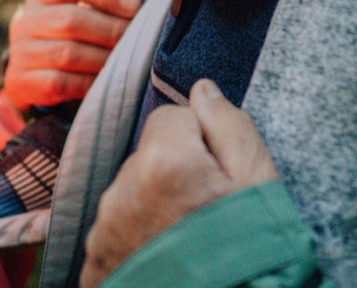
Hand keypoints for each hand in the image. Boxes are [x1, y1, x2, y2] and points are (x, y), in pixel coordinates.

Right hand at [3, 0, 142, 111]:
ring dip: (102, 58)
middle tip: (135, 38)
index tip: (135, 6)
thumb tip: (139, 7)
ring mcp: (20, 51)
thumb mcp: (79, 11)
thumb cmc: (70, 36)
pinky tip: (105, 80)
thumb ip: (103, 3)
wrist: (32, 74)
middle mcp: (26, 19)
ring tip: (124, 60)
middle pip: (70, 19)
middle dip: (110, 30)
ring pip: (67, 53)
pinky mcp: (21, 81)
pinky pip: (59, 82)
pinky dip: (88, 82)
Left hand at [80, 80, 279, 285]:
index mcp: (163, 162)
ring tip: (191, 247)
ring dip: (154, 211)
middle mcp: (121, 192)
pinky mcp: (96, 268)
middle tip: (210, 216)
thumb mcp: (260, 185)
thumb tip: (202, 89)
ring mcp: (104, 235)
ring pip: (130, 198)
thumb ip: (230, 126)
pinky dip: (136, 247)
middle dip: (175, 176)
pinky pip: (115, 238)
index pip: (172, 117)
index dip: (202, 141)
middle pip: (148, 159)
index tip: (221, 176)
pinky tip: (167, 266)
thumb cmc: (252, 255)